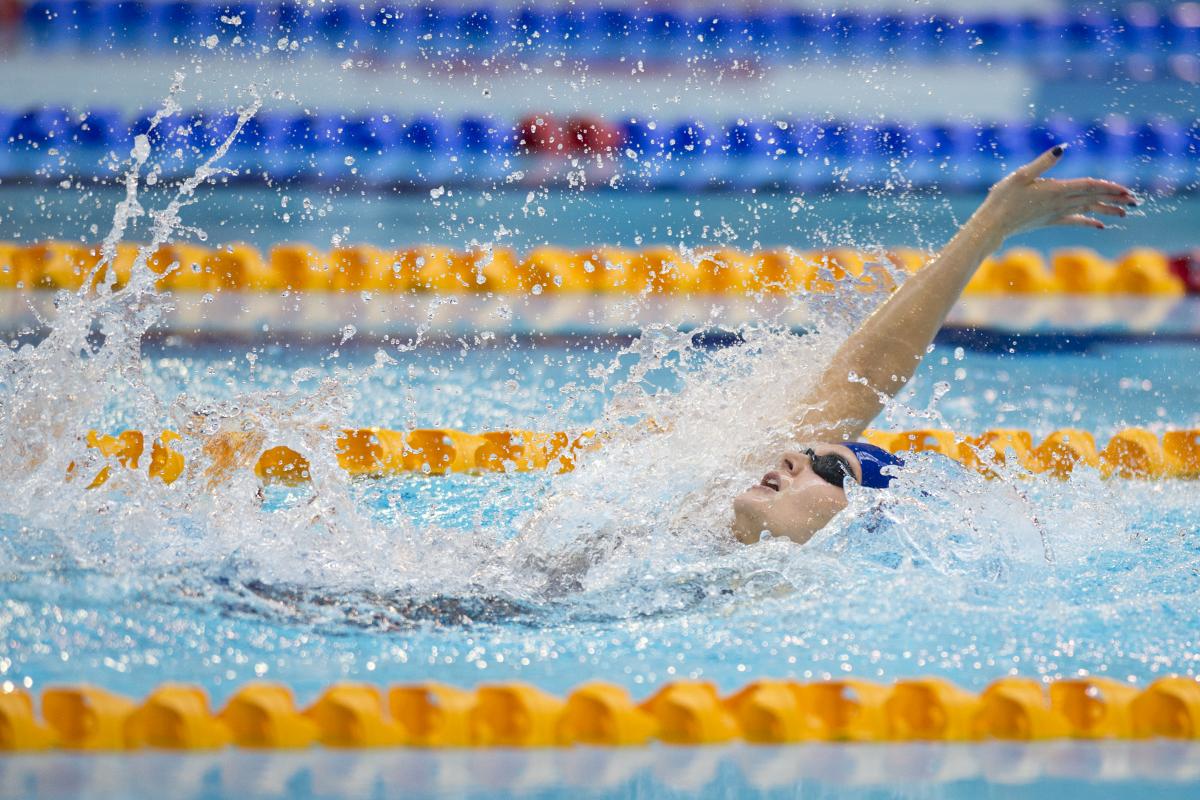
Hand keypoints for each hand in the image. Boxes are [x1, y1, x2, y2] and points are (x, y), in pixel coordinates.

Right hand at [972, 145, 1136, 243]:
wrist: (992, 225)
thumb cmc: (1002, 199)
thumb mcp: (1020, 175)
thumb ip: (1042, 163)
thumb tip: (1062, 148)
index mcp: (1055, 190)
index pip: (1089, 187)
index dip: (1109, 187)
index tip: (1127, 190)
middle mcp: (1060, 203)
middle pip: (1093, 198)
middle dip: (1115, 199)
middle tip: (1136, 200)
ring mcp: (1055, 213)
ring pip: (1087, 210)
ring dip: (1107, 210)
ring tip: (1124, 212)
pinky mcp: (1049, 221)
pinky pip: (1075, 221)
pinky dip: (1088, 221)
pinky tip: (1100, 225)